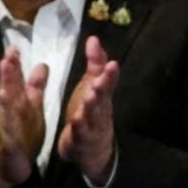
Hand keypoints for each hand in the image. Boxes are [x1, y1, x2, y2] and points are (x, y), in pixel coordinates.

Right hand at [0, 49, 48, 187]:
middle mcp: (10, 110)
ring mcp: (7, 125)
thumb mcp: (31, 106)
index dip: (14, 64)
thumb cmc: (22, 133)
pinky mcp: (9, 142)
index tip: (14, 47)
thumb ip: (35, 87)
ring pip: (6, 107)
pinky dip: (7, 122)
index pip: (14, 79)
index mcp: (17, 101)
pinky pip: (9, 131)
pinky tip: (6, 116)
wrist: (12, 163)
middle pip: (8, 88)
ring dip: (5, 92)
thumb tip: (41, 65)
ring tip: (4, 87)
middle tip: (7, 56)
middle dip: (7, 73)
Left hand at [56, 36, 120, 182]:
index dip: (109, 74)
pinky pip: (79, 134)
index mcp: (101, 96)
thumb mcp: (93, 87)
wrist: (92, 148)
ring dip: (91, 106)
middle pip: (102, 98)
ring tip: (90, 96)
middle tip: (101, 78)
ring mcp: (91, 126)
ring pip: (92, 115)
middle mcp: (99, 110)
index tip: (113, 64)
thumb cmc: (91, 112)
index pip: (107, 82)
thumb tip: (94, 39)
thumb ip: (95, 65)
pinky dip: (78, 129)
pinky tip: (75, 123)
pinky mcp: (80, 140)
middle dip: (103, 87)